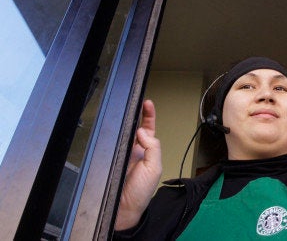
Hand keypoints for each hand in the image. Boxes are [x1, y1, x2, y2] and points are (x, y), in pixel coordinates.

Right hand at [115, 100, 161, 230]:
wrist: (123, 209)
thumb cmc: (140, 193)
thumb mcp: (153, 168)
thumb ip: (153, 148)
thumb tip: (143, 131)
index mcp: (148, 151)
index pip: (149, 129)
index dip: (148, 115)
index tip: (147, 103)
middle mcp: (135, 150)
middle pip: (134, 126)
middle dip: (135, 113)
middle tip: (135, 101)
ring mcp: (121, 153)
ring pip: (122, 133)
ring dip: (123, 122)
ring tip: (126, 111)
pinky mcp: (109, 157)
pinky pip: (110, 143)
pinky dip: (111, 134)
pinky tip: (113, 128)